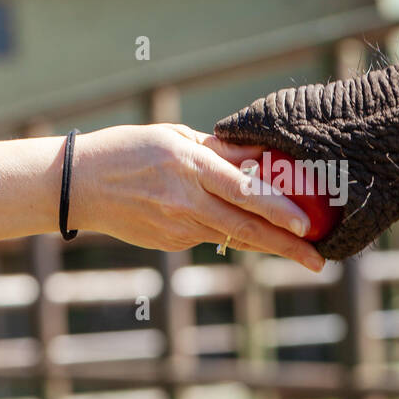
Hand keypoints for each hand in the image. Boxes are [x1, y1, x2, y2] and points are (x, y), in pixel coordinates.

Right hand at [69, 124, 325, 270]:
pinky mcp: (170, 243)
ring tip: (300, 250)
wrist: (79, 185)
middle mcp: (186, 201)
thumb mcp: (175, 137)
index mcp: (190, 167)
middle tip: (319, 260)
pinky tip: (234, 224)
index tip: (308, 226)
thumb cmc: (130, 149)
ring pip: (234, 237)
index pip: (245, 192)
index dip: (279, 211)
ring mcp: (177, 227)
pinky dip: (228, 231)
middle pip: (246, 228)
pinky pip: (209, 236)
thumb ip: (221, 151)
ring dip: (268, 244)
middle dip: (287, 246)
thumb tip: (265, 155)